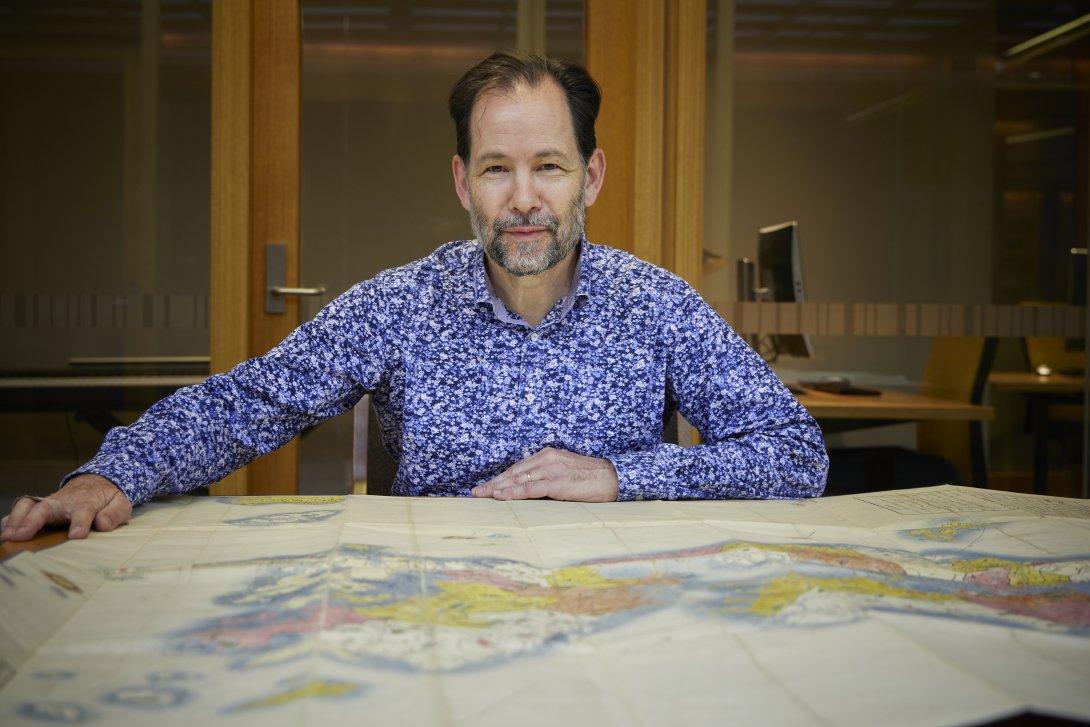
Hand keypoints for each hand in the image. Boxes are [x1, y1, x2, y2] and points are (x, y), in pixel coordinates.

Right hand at [0, 475, 131, 541]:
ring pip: (28, 506)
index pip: (84, 511)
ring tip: (6, 538)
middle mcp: (64, 501)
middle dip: (32, 521)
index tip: (77, 534)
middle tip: (19, 537)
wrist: (97, 483)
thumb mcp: (121, 504)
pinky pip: (21, 510)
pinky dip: (10, 520)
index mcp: (87, 502)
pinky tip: (4, 535)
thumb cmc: (108, 498)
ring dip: (15, 520)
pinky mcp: (39, 507)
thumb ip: (114, 514)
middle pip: (46, 507)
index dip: (80, 522)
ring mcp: (49, 503)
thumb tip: (102, 523)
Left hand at [472, 447, 618, 501]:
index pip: (518, 467)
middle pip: (513, 472)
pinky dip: (513, 492)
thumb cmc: (590, 478)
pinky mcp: (557, 482)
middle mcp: (547, 459)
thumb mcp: (565, 472)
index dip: (500, 478)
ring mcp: (552, 470)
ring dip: (497, 488)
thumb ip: (547, 477)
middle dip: (493, 483)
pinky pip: (530, 488)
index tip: (486, 486)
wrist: (613, 478)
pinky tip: (500, 495)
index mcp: (548, 455)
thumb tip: (529, 490)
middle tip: (475, 492)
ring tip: (481, 495)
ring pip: (518, 479)